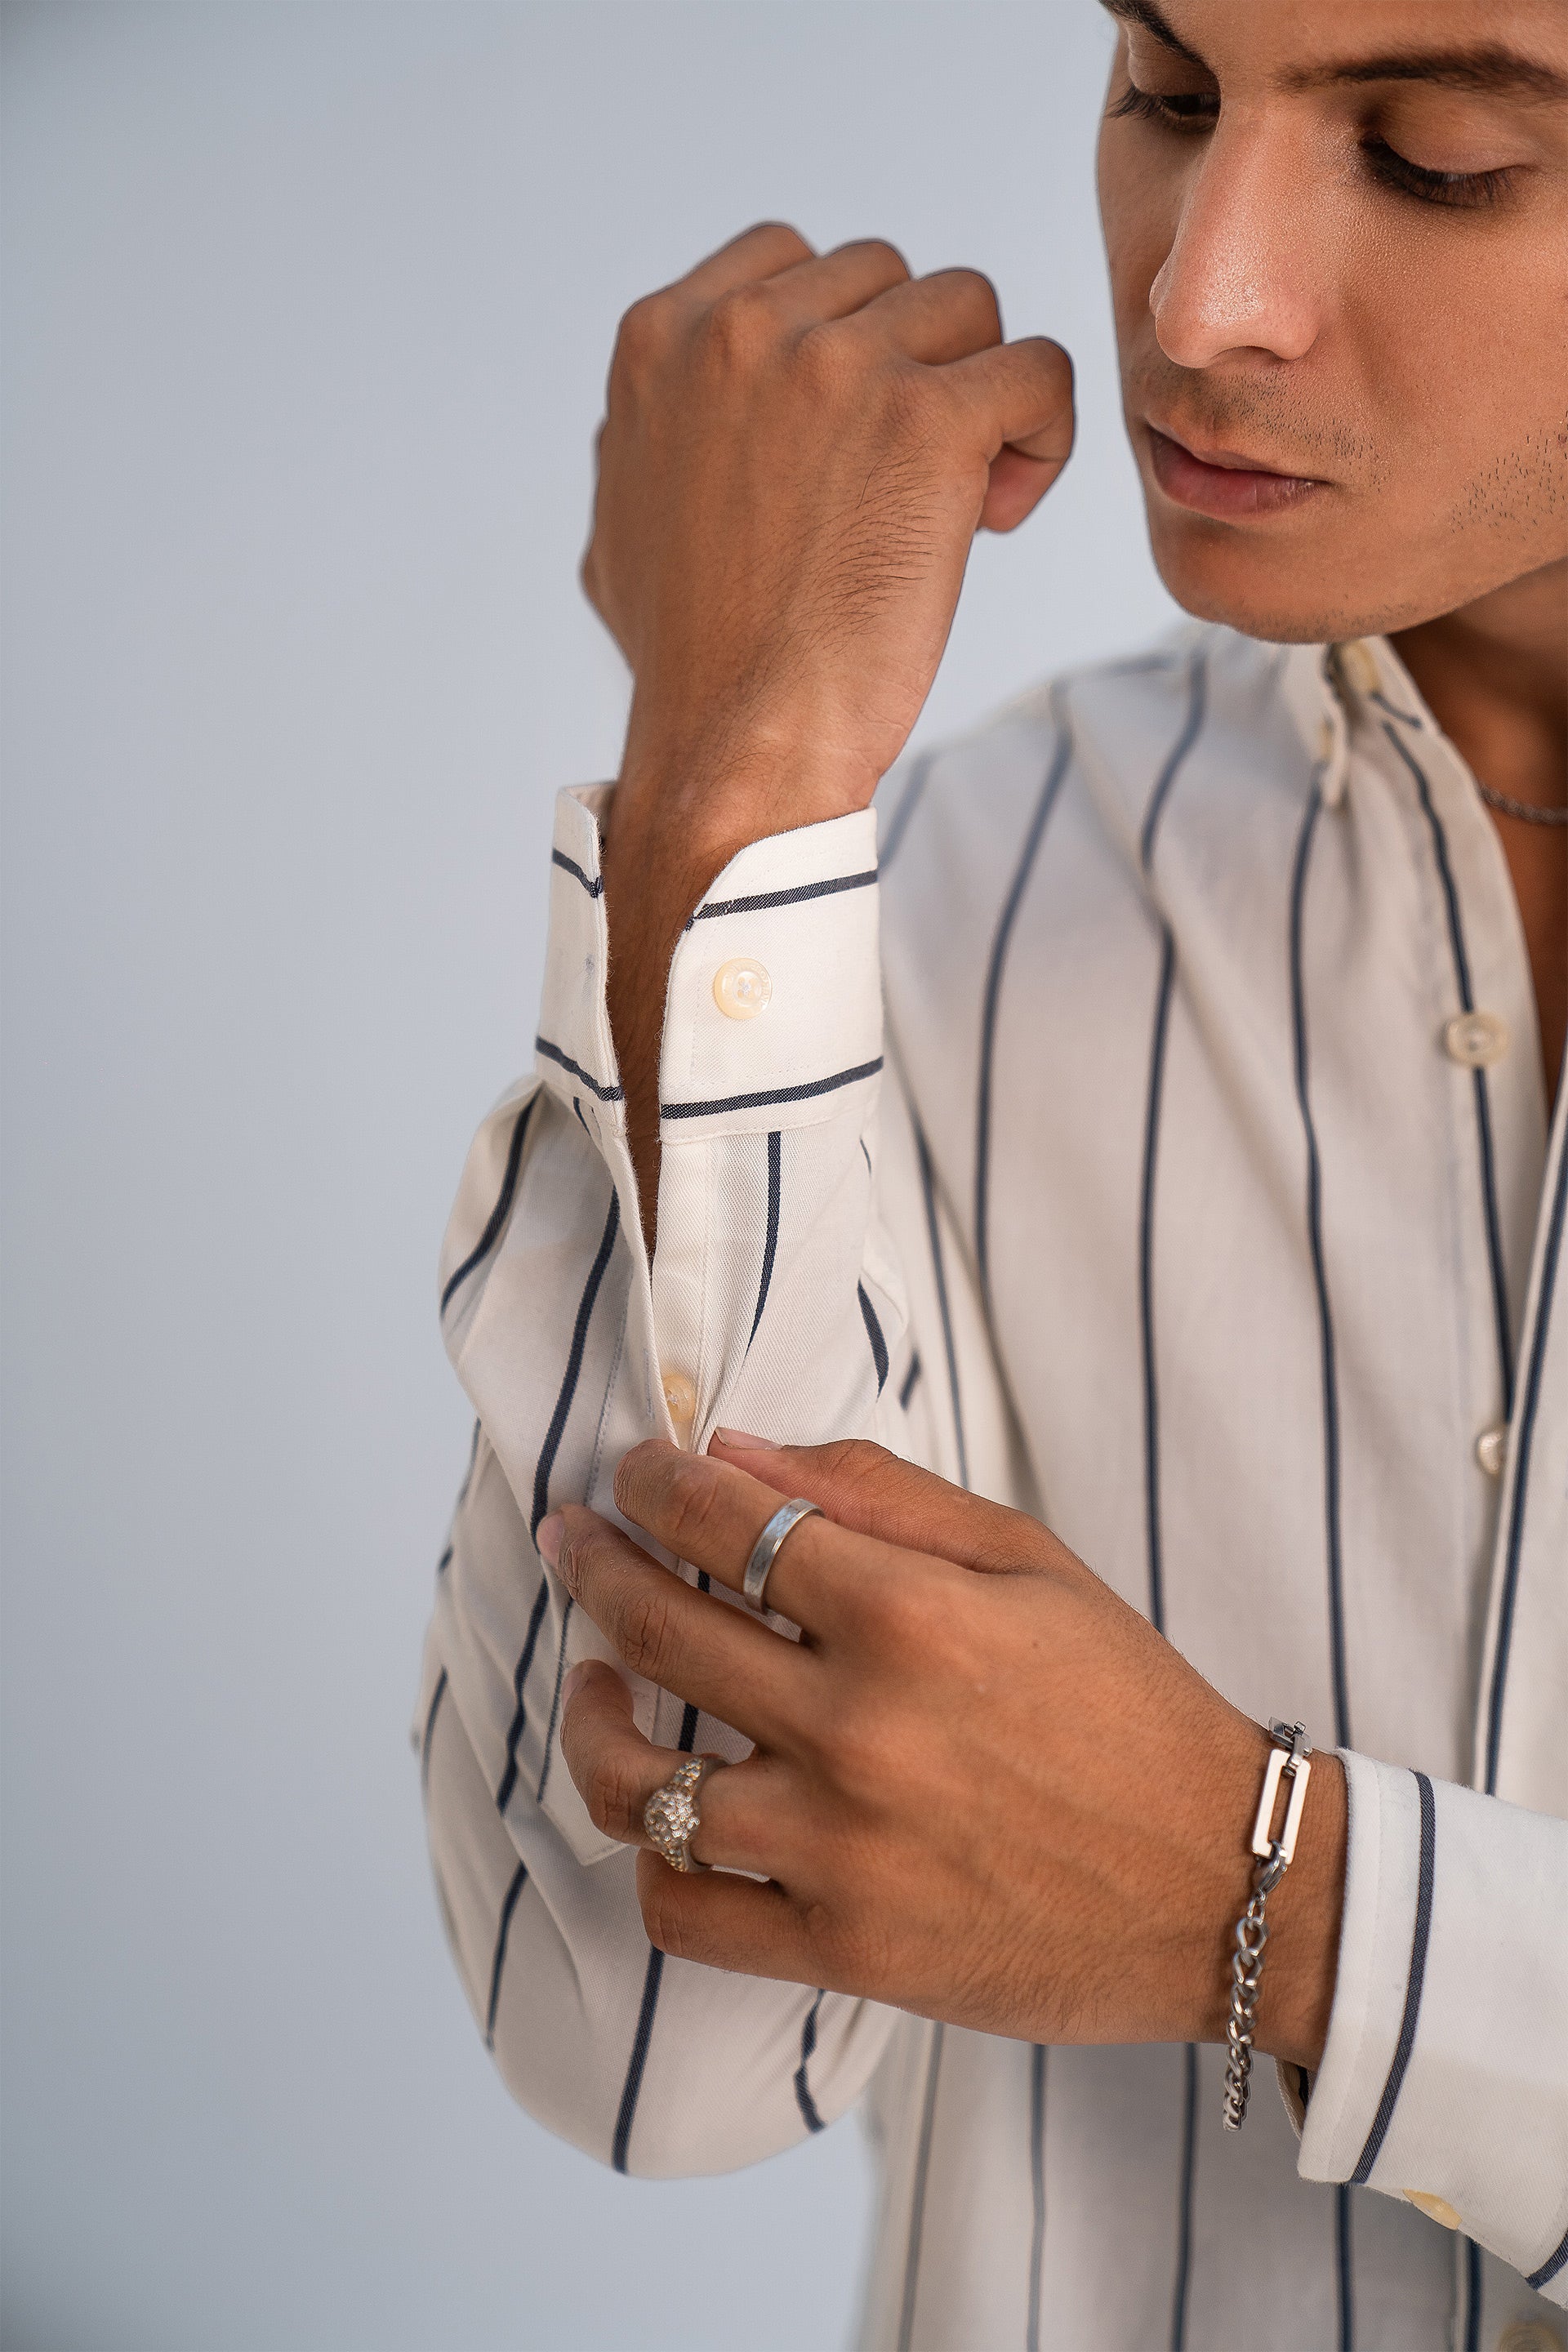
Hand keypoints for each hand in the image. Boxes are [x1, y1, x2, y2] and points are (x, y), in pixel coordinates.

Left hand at [544, 1434, 1345, 2067]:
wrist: (1222, 1885)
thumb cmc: (1126, 1706)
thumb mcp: (1030, 1561)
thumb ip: (878, 1494)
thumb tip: (735, 1451)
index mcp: (913, 1616)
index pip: (726, 1523)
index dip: (653, 1485)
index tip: (631, 1473)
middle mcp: (862, 1731)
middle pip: (663, 1630)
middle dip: (596, 1566)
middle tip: (572, 1542)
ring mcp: (844, 1849)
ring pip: (639, 1783)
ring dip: (593, 1718)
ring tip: (594, 1687)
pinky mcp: (845, 1948)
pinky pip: (686, 1911)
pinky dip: (653, 1859)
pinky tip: (661, 1813)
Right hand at [584, 224, 1074, 1244]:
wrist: (734, 749)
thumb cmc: (689, 664)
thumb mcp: (622, 518)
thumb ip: (663, 433)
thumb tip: (689, 415)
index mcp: (661, 337)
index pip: (793, 261)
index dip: (843, 345)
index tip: (844, 445)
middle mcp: (742, 328)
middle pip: (887, 282)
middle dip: (910, 371)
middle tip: (898, 490)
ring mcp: (836, 364)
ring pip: (968, 311)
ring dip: (976, 398)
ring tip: (956, 506)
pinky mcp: (926, 419)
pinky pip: (1038, 368)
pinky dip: (1040, 435)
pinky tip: (1001, 517)